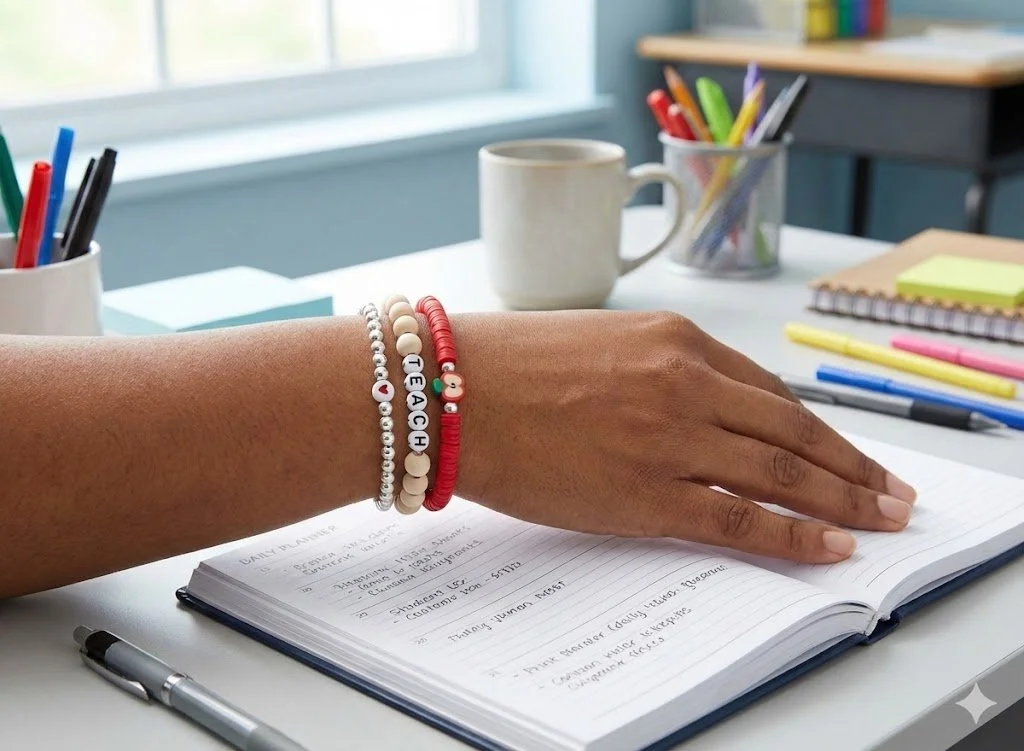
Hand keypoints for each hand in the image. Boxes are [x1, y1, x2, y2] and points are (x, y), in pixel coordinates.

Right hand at [453, 310, 916, 563]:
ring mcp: (671, 439)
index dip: (814, 426)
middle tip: (893, 490)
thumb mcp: (599, 344)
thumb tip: (694, 410)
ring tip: (882, 519)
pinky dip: (793, 535)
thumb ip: (656, 372)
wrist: (450, 393)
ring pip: (782, 473)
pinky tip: (829, 547)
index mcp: (674, 340)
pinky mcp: (647, 494)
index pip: (767, 390)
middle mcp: (686, 384)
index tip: (841, 449)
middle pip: (793, 430)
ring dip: (842, 500)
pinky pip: (738, 518)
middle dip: (853, 465)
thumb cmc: (507, 364)